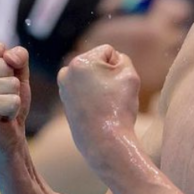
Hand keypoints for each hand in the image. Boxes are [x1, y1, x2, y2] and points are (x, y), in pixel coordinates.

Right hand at [0, 43, 31, 156]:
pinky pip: (13, 100)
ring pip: (11, 83)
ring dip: (12, 98)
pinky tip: (1, 117)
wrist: (5, 139)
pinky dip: (13, 110)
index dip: (9, 68)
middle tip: (0, 100)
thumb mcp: (17, 73)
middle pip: (6, 65)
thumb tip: (9, 57)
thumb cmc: (7, 103)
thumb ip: (18, 56)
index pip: (0, 49)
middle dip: (11, 84)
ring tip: (0, 108)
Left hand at [57, 45, 140, 167]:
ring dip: (101, 85)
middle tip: (112, 97)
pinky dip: (93, 96)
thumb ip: (122, 58)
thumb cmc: (118, 107)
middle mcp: (66, 71)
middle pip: (98, 63)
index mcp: (80, 62)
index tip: (118, 86)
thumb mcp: (129, 74)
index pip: (109, 51)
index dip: (119, 67)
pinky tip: (98, 110)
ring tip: (106, 104)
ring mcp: (63, 87)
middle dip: (108, 75)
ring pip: (92, 77)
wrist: (104, 142)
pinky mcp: (65, 101)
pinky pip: (86, 90)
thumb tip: (110, 60)